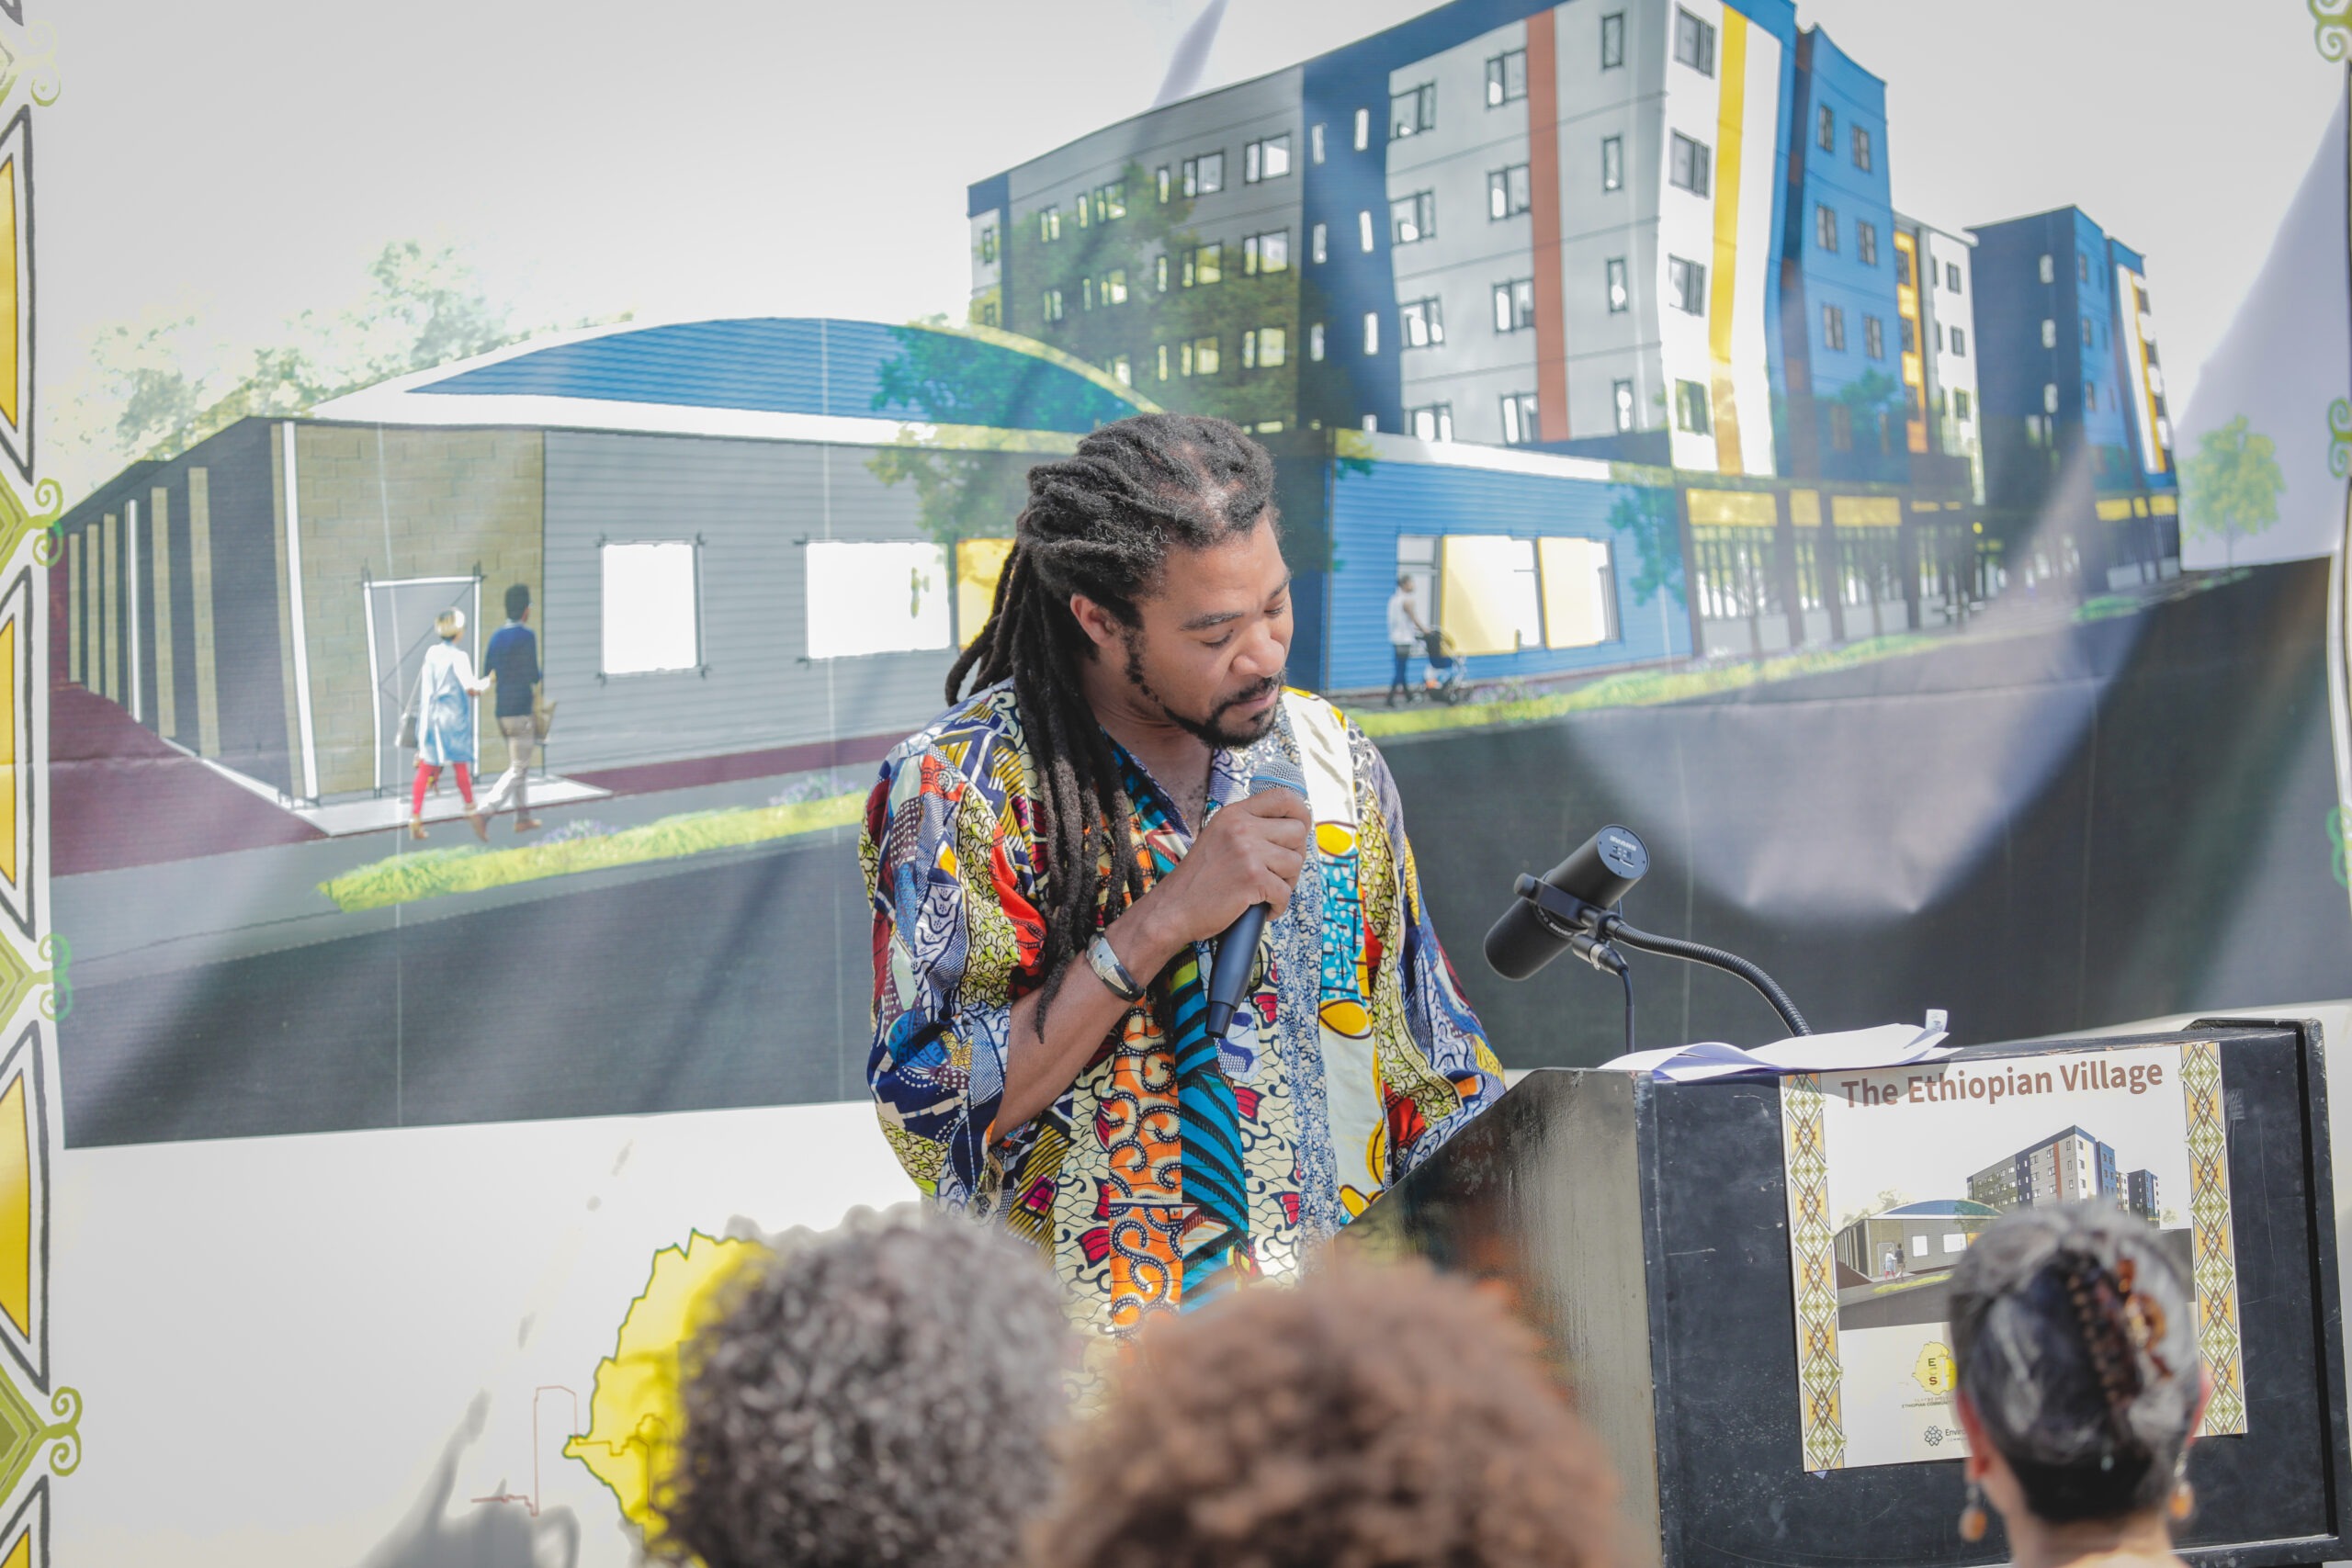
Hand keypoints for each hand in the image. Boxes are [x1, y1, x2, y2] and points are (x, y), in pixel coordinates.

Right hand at [1125, 788, 1312, 965]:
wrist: (1173, 908)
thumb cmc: (1200, 879)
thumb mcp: (1220, 837)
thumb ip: (1249, 827)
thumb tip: (1294, 828)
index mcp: (1235, 814)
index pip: (1284, 797)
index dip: (1301, 813)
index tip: (1301, 830)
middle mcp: (1241, 827)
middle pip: (1297, 831)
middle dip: (1295, 855)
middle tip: (1278, 873)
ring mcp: (1247, 851)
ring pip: (1295, 863)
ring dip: (1287, 883)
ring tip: (1267, 891)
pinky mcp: (1252, 878)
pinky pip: (1285, 892)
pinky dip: (1278, 906)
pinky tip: (1263, 909)